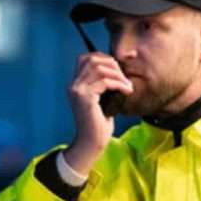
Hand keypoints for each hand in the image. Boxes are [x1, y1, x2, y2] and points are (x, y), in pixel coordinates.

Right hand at [64, 52, 132, 174]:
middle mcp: (73, 85)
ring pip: (99, 68)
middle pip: (93, 59)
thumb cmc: (99, 124)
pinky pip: (104, 81)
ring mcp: (77, 90)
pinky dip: (119, 84)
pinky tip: (126, 91)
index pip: (85, 58)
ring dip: (118, 75)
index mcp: (75, 84)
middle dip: (113, 65)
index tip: (119, 69)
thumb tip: (121, 66)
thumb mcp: (103, 99)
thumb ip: (105, 84)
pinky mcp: (84, 97)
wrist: (91, 142)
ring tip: (127, 86)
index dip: (104, 58)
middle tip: (124, 80)